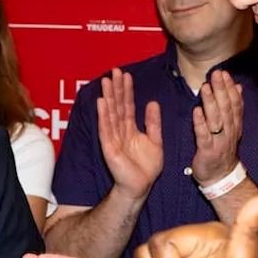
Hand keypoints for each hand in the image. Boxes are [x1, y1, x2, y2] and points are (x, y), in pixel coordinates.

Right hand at [98, 69, 162, 201]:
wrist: (141, 186)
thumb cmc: (146, 168)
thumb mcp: (155, 140)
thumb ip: (153, 122)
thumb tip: (152, 102)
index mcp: (131, 129)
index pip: (128, 105)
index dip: (127, 90)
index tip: (125, 75)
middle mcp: (120, 131)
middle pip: (117, 105)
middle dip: (116, 88)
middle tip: (114, 71)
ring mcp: (113, 138)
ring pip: (110, 113)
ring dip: (108, 96)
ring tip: (107, 81)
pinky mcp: (109, 147)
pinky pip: (106, 128)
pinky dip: (103, 115)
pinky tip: (102, 102)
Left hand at [191, 70, 243, 185]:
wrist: (221, 178)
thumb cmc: (223, 150)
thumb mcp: (232, 128)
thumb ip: (235, 108)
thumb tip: (238, 87)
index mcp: (234, 125)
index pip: (234, 103)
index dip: (230, 88)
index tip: (224, 74)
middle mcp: (229, 131)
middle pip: (226, 108)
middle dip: (221, 90)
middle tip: (216, 74)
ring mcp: (219, 141)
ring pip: (216, 119)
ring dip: (211, 102)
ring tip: (205, 87)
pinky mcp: (207, 151)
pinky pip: (204, 136)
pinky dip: (200, 123)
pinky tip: (196, 111)